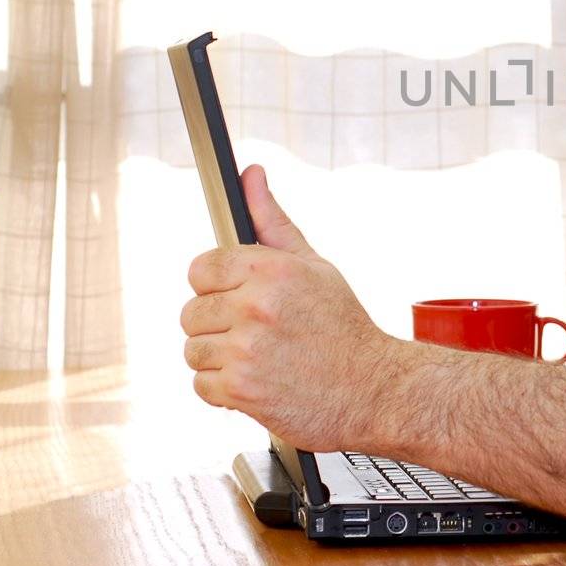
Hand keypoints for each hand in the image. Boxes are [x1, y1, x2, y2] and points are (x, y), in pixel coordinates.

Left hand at [180, 165, 397, 450]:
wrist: (374, 389)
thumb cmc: (342, 327)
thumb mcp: (313, 265)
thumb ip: (270, 220)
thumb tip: (250, 174)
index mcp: (271, 269)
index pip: (201, 268)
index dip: (216, 285)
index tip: (237, 298)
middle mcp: (256, 305)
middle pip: (191, 312)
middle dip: (219, 325)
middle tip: (257, 333)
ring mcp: (246, 349)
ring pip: (193, 350)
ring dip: (220, 359)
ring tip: (260, 359)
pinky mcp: (240, 390)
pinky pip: (202, 385)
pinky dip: (225, 391)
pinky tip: (259, 381)